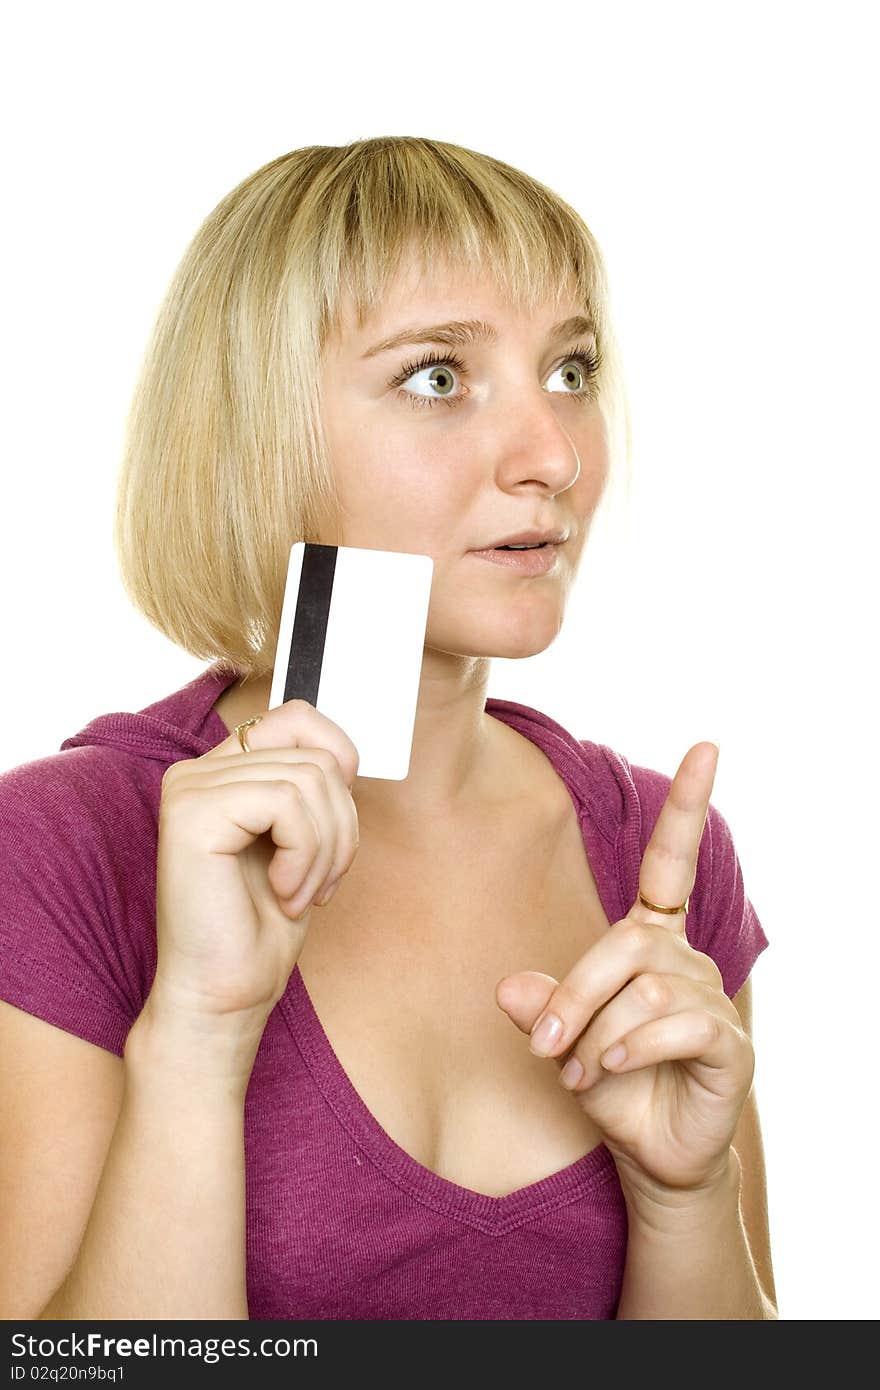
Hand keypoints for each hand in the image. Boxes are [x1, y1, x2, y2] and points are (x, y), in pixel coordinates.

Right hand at [150, 699, 360, 1033]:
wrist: (225, 994)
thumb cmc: (261, 927)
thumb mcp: (304, 841)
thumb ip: (313, 788)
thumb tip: (346, 752)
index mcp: (220, 772)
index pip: (299, 717)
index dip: (339, 760)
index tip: (335, 829)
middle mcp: (197, 771)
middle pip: (316, 757)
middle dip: (341, 827)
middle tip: (320, 883)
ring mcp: (190, 788)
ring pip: (310, 780)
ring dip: (327, 849)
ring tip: (300, 892)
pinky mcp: (192, 813)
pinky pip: (286, 803)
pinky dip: (305, 855)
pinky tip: (283, 893)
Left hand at [495, 742, 753, 1202]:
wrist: (650, 1153)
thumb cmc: (608, 1084)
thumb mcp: (561, 1043)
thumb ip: (541, 1009)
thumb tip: (507, 989)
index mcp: (649, 940)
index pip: (671, 862)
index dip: (688, 806)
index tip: (707, 747)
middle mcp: (684, 958)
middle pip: (626, 944)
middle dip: (576, 993)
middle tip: (546, 1043)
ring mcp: (712, 998)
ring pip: (644, 991)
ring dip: (598, 1034)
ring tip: (581, 1071)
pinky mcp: (729, 1042)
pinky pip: (678, 1023)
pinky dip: (630, 1048)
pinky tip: (611, 1071)